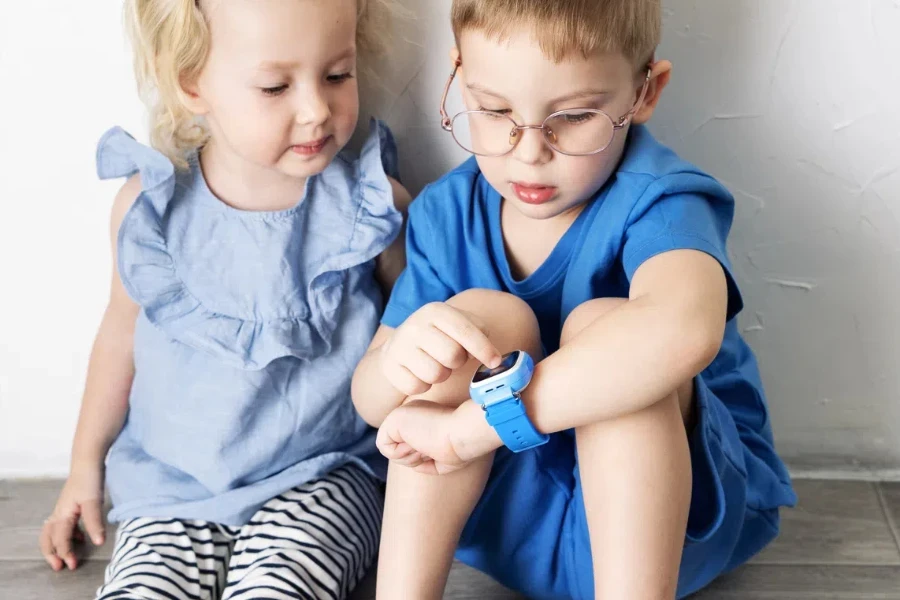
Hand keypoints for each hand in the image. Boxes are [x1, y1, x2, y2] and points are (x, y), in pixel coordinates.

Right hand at [39, 464, 105, 570]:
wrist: (88, 461)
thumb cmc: (89, 480)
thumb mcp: (93, 502)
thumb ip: (94, 522)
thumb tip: (98, 542)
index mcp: (62, 515)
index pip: (60, 540)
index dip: (65, 553)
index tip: (73, 565)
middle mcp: (58, 514)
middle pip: (48, 538)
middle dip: (52, 554)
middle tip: (60, 567)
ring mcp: (63, 509)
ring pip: (52, 532)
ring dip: (57, 545)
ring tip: (68, 555)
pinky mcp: (70, 505)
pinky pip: (62, 525)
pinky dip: (68, 534)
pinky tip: (81, 537)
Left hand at [377, 400, 502, 474]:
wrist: (463, 433)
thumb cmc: (460, 446)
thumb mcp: (443, 455)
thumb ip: (427, 456)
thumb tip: (415, 464)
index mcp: (425, 418)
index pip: (412, 449)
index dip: (422, 458)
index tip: (437, 450)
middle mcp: (412, 414)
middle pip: (401, 452)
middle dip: (415, 459)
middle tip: (431, 448)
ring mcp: (402, 415)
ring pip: (392, 452)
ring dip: (410, 458)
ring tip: (426, 444)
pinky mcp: (392, 419)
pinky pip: (384, 447)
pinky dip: (400, 454)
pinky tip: (416, 443)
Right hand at [381, 302, 500, 396]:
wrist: (398, 346)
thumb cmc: (439, 337)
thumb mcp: (458, 325)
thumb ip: (479, 333)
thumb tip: (494, 356)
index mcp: (436, 311)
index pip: (466, 330)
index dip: (484, 348)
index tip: (495, 362)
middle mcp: (415, 325)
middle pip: (452, 356)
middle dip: (457, 362)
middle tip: (451, 359)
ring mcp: (400, 346)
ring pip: (436, 374)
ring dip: (441, 375)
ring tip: (435, 365)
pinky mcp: (389, 367)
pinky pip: (417, 386)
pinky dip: (423, 385)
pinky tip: (420, 374)